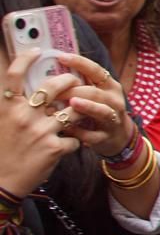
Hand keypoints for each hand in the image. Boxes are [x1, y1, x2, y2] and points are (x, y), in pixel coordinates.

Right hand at [0, 50, 81, 195]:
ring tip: (76, 114)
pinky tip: (69, 147)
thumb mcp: (0, 123)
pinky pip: (75, 138)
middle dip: (68, 81)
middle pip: (54, 86)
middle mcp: (24, 115)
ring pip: (73, 110)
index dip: (26, 59)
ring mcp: (41, 131)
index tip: (38, 51)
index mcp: (6, 108)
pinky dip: (74, 142)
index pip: (15, 75)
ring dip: (77, 110)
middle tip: (73, 81)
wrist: (0, 183)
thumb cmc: (0, 151)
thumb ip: (12, 106)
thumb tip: (23, 91)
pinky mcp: (54, 148)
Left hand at [56, 52, 134, 156]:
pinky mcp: (107, 137)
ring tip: (72, 103)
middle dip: (74, 90)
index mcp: (110, 86)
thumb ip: (81, 81)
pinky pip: (93, 135)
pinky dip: (80, 132)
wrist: (118, 136)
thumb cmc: (99, 109)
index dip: (80, 63)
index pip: (96, 70)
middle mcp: (114, 101)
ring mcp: (112, 119)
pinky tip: (67, 129)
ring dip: (87, 107)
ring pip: (101, 111)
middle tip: (54, 91)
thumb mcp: (96, 92)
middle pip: (95, 92)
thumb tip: (54, 66)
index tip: (61, 57)